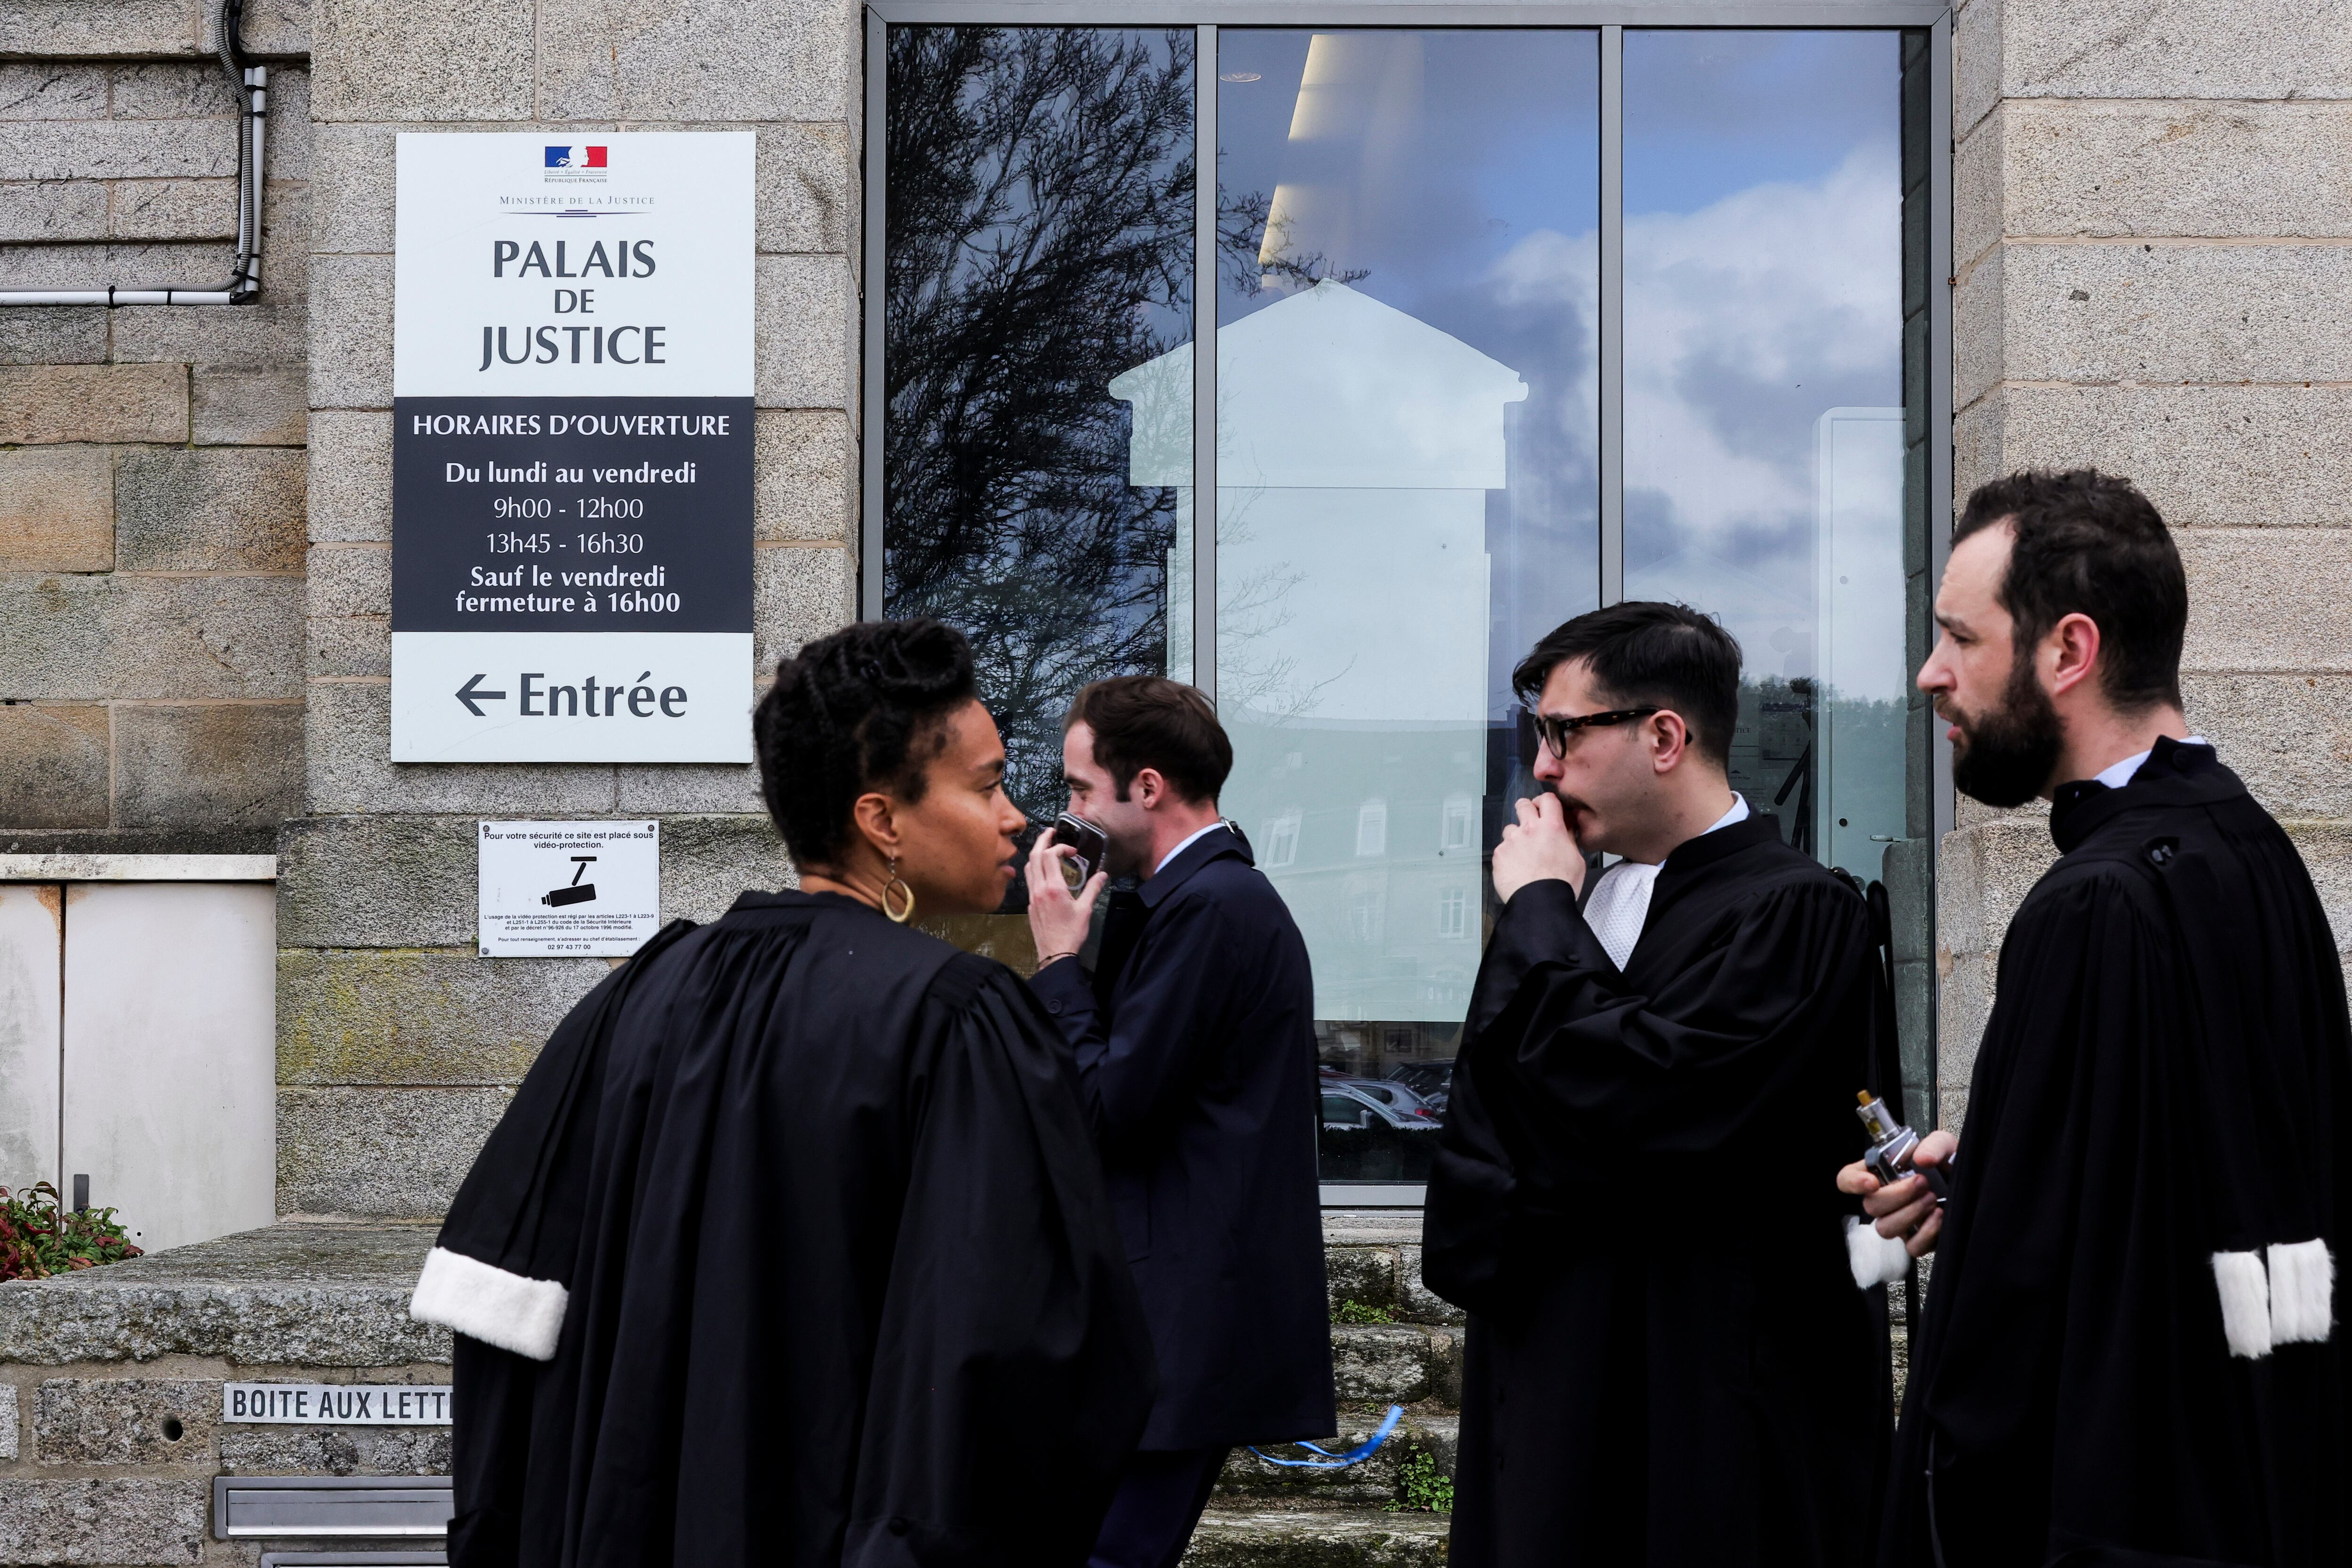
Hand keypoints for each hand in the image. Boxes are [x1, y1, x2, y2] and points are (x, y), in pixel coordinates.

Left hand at [1023, 826, 1104, 966]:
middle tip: (1050, 832)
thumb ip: (1093, 889)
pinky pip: (1029, 880)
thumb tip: (1102, 874)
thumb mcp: (1086, 909)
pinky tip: (1044, 872)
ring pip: (1029, 868)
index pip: (1050, 856)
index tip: (1073, 852)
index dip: (1060, 848)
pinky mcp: (1029, 904)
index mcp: (1053, 888)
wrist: (1055, 954)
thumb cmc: (1072, 932)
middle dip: (1041, 841)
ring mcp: (1032, 896)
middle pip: (1034, 856)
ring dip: (1036, 854)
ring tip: (1045, 848)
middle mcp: (1039, 889)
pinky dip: (1035, 869)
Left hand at [1492, 793, 1585, 903]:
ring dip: (1516, 837)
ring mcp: (1511, 840)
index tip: (1545, 809)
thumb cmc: (1562, 883)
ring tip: (1523, 855)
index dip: (1545, 802)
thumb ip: (1568, 838)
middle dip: (1526, 810)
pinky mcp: (1499, 854)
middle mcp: (1529, 829)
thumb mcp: (1576, 858)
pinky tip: (1515, 868)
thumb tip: (1566, 828)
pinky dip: (1507, 855)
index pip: (1547, 799)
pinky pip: (1501, 848)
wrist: (1540, 902)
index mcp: (1551, 827)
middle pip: (1522, 805)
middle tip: (1530, 824)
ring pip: (1510, 828)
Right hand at [1836, 1129, 1956, 1257]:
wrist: (1974, 1187)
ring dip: (1910, 1213)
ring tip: (1932, 1199)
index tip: (1872, 1182)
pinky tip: (1939, 1217)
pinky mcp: (1917, 1240)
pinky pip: (1911, 1247)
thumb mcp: (1945, 1145)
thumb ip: (1933, 1145)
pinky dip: (1926, 1233)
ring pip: (1885, 1228)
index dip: (1853, 1182)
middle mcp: (1886, 1200)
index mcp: (1881, 1173)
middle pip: (1870, 1206)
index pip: (1847, 1179)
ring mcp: (1900, 1222)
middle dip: (1896, 1195)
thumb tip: (1921, 1158)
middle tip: (1922, 1183)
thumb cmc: (1951, 1165)